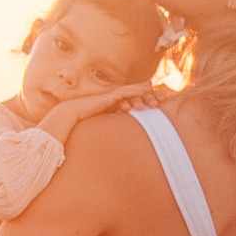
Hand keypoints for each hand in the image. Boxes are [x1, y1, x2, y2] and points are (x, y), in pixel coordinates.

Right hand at [38, 82, 162, 144]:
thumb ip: (112, 133)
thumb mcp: (103, 129)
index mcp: (115, 106)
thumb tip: (118, 146)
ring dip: (146, 94)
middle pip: (136, 96)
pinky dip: (136, 90)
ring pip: (133, 93)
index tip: (158, 104)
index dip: (146, 101)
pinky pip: (125, 92)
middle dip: (151, 96)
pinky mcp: (108, 96)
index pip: (133, 102)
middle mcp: (115, 100)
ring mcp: (112, 96)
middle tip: (164, 97)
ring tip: (158, 98)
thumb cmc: (84, 125)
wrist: (71, 116)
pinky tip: (146, 89)